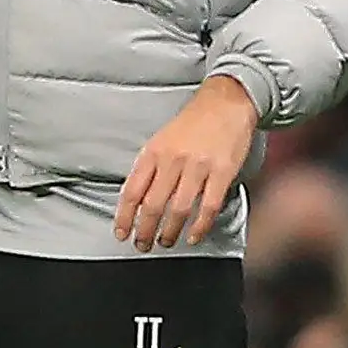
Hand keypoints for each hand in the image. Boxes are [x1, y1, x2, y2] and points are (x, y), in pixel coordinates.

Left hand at [114, 75, 257, 250]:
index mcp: (153, 152)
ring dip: (169, 232)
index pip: (132, 191)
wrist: (225, 102)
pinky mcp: (222, 172)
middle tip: (142, 245)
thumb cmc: (193, 123)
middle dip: (144, 231)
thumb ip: (149, 168)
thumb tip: (136, 201)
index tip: (121, 233)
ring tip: (165, 242)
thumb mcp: (161, 140)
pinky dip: (199, 227)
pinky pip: (208, 207)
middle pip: (152, 205)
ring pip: (178, 210)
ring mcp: (198, 167)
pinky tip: (192, 236)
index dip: (124, 217)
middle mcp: (172, 160)